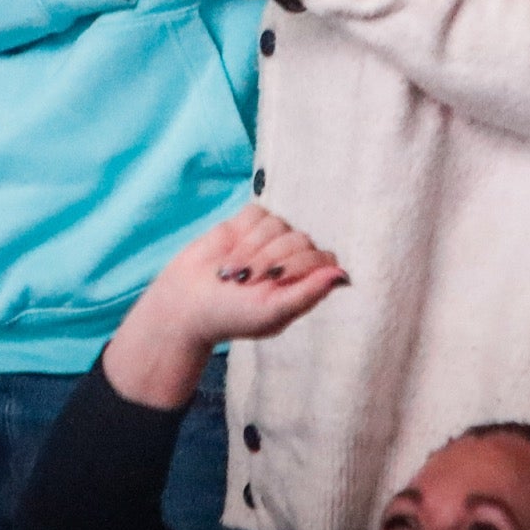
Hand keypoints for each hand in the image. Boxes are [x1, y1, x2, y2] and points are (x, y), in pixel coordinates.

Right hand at [103, 205, 346, 409]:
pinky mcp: (247, 223)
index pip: (324, 258)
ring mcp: (270, 238)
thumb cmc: (231, 316)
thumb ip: (308, 294)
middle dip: (270, 260)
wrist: (185, 303)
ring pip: (278, 224)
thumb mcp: (271, 312)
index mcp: (302, 283)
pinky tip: (229, 254)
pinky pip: (258, 213)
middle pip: (300, 239)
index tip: (274, 281)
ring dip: (252, 250)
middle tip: (245, 282)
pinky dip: (242, 233)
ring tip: (233, 273)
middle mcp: (290, 258)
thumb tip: (344, 276)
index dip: (302, 264)